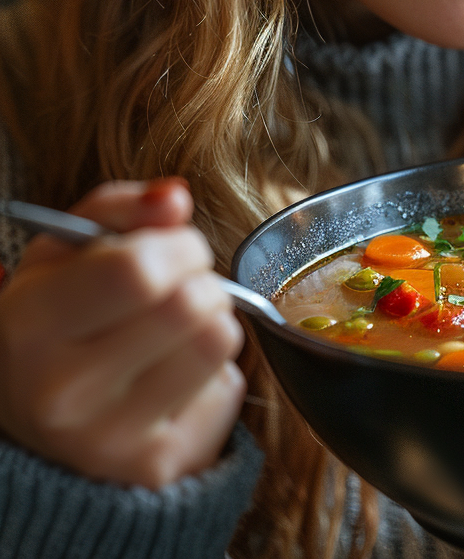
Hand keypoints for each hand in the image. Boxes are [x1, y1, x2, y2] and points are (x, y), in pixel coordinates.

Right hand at [0, 179, 245, 488]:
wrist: (39, 427)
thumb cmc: (59, 320)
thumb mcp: (63, 254)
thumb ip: (119, 210)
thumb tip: (175, 198)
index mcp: (31, 327)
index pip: (139, 270)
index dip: (177, 246)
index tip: (170, 251)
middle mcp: (64, 393)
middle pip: (193, 303)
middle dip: (201, 280)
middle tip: (176, 290)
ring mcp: (111, 440)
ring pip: (221, 340)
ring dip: (213, 322)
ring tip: (174, 332)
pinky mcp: (159, 467)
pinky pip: (229, 387)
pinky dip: (212, 373)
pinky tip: (171, 380)